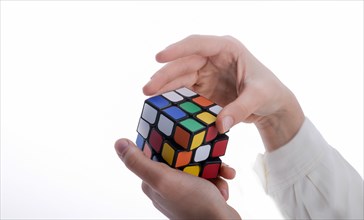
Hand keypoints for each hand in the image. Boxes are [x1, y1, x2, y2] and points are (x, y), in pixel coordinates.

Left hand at [115, 138, 240, 218]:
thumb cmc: (195, 205)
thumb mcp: (164, 178)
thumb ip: (140, 162)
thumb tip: (119, 143)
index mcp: (153, 181)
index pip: (156, 152)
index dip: (168, 140)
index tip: (182, 133)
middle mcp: (166, 186)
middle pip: (181, 157)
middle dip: (198, 155)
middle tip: (208, 155)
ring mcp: (183, 192)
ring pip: (198, 166)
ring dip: (212, 167)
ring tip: (221, 173)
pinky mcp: (199, 196)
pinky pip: (208, 178)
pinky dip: (218, 179)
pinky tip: (222, 186)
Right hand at [143, 35, 304, 150]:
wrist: (272, 105)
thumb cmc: (269, 92)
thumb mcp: (259, 97)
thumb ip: (240, 109)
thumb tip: (219, 125)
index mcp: (227, 48)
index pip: (198, 44)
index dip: (177, 50)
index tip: (159, 58)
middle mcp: (213, 58)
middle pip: (184, 63)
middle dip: (165, 75)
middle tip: (148, 89)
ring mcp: (207, 73)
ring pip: (181, 77)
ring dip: (165, 86)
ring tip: (149, 97)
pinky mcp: (204, 88)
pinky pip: (185, 91)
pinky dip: (173, 97)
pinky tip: (162, 104)